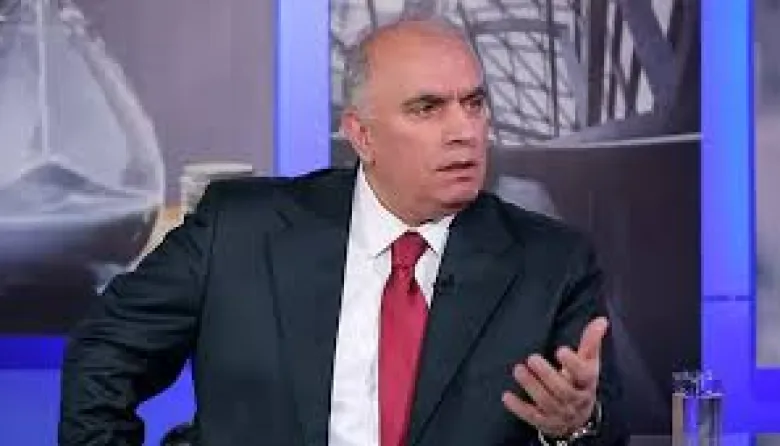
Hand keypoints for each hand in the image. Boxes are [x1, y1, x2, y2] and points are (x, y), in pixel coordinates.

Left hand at [501, 317, 607, 437]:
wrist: (578, 417)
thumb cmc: (580, 381)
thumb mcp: (588, 363)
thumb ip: (591, 342)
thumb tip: (601, 320)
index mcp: (587, 383)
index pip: (584, 375)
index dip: (573, 363)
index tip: (561, 350)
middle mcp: (576, 400)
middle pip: (563, 390)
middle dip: (547, 375)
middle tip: (532, 358)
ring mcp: (561, 413)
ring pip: (547, 402)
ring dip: (531, 387)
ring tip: (518, 370)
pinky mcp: (545, 422)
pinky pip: (532, 417)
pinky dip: (519, 408)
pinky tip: (506, 396)